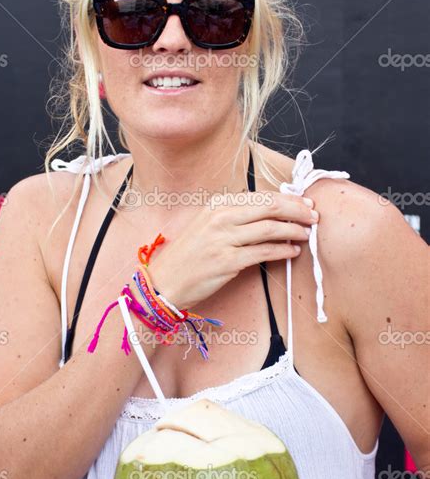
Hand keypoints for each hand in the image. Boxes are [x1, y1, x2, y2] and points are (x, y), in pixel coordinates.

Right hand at [147, 191, 317, 309]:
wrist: (165, 282)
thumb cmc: (189, 255)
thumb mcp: (207, 225)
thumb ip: (235, 216)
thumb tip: (269, 213)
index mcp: (217, 204)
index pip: (261, 196)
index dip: (288, 199)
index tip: (304, 204)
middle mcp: (220, 217)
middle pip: (270, 207)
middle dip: (297, 210)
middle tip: (314, 216)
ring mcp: (224, 239)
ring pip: (270, 228)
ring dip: (294, 230)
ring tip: (307, 234)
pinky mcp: (228, 261)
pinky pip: (264, 252)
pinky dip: (283, 250)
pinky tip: (293, 251)